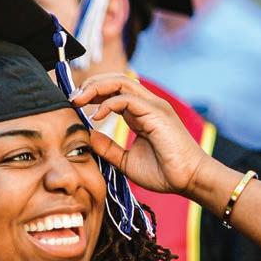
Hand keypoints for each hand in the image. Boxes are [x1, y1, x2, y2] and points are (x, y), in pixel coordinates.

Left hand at [70, 73, 210, 194]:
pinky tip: (96, 116)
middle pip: (115, 80)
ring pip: (120, 82)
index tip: (74, 103)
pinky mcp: (156, 113)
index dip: (92, 92)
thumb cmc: (164, 173)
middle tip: (72, 97)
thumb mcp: (126, 161)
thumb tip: (89, 135)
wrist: (188, 180)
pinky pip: (127, 98)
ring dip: (96, 87)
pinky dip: (109, 104)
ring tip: (78, 99)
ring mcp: (153, 106)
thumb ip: (108, 148)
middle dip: (90, 85)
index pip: (114, 91)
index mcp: (140, 113)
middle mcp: (147, 105)